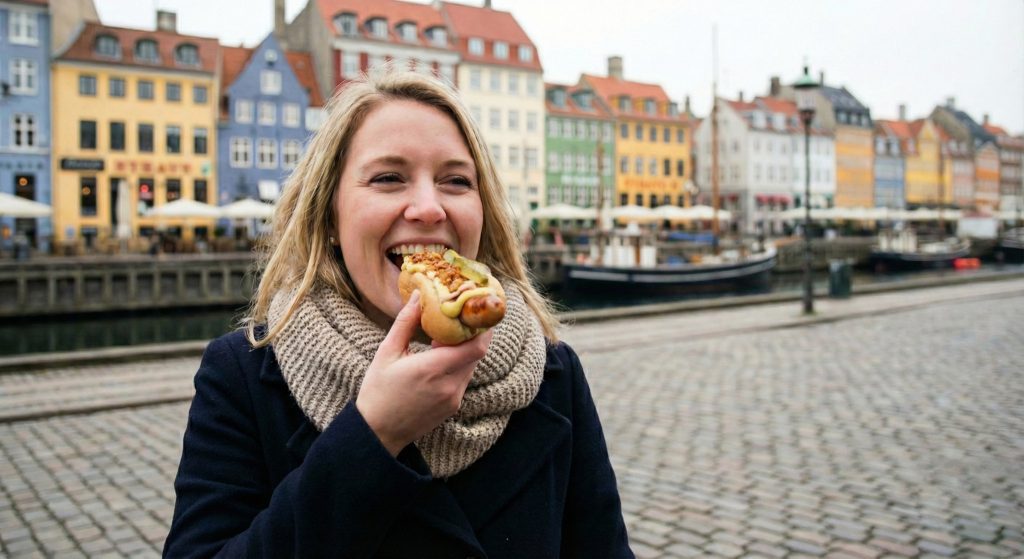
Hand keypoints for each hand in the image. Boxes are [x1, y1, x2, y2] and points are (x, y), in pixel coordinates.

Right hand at [355, 290, 492, 456]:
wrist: (377, 432)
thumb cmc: (377, 391)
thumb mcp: (387, 352)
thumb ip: (405, 322)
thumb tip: (418, 295)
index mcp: (431, 370)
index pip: (475, 347)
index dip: (482, 328)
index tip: (476, 311)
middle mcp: (448, 386)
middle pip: (477, 354)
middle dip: (473, 335)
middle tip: (463, 317)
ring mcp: (453, 399)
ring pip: (471, 366)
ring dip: (465, 350)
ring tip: (447, 336)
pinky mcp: (453, 407)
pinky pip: (464, 379)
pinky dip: (459, 365)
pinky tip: (440, 358)